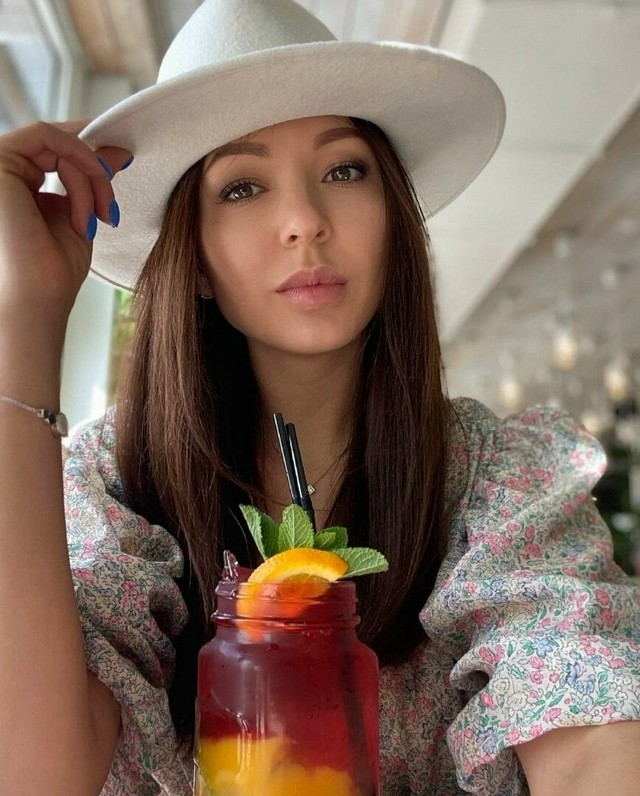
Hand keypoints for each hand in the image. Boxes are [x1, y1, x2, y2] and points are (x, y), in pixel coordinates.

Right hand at [0, 120, 130, 320]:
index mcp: (20, 185)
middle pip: (60, 146)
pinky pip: (45, 137)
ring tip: (98, 217)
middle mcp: (5, 175)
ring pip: (56, 143)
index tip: (122, 157)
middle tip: (112, 206)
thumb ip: (95, 178)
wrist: (39, 296)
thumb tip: (119, 152)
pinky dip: (78, 157)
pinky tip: (92, 187)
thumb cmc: (55, 269)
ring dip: (90, 178)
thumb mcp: (83, 213)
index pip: (55, 151)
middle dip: (97, 170)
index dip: (88, 148)